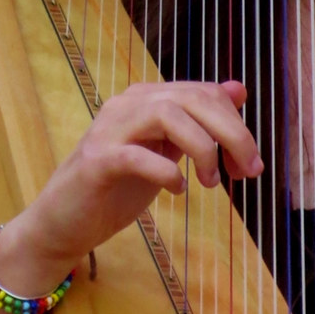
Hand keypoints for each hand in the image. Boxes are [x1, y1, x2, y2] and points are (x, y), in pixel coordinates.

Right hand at [0, 81, 262, 288]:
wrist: (63, 223)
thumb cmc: (118, 187)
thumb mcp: (168, 150)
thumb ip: (199, 121)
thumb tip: (238, 90)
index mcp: (148, 98)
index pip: (204, 93)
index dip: (237, 124)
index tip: (251, 164)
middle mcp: (128, 104)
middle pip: (192, 99)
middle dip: (232, 134)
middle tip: (248, 171)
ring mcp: (109, 130)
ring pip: (167, 115)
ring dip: (202, 148)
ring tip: (210, 182)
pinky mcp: (96, 162)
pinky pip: (137, 155)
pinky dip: (166, 172)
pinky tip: (178, 190)